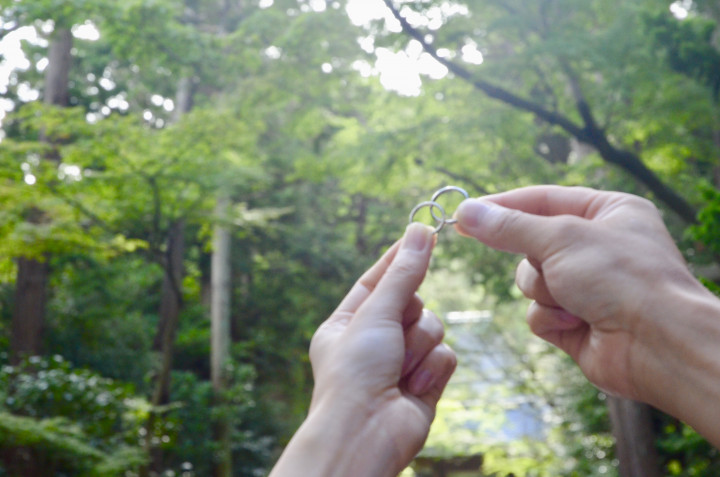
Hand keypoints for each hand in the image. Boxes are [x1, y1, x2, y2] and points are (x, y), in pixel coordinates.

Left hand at [270, 223, 456, 476]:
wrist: (367, 433)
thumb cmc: (355, 372)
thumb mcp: (376, 314)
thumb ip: (404, 274)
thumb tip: (420, 230)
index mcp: (347, 323)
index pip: (377, 280)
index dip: (399, 258)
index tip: (421, 232)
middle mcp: (374, 340)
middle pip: (413, 301)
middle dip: (409, 314)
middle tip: (395, 329)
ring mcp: (401, 361)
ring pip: (433, 327)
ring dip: (419, 345)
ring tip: (400, 368)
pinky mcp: (425, 381)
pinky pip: (446, 354)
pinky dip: (432, 367)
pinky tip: (413, 386)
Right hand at [453, 186, 719, 423]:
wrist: (658, 344)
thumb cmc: (622, 277)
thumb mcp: (560, 237)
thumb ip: (509, 226)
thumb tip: (466, 211)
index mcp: (607, 212)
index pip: (541, 199)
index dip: (502, 206)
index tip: (463, 213)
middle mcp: (598, 247)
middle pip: (531, 244)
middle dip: (534, 261)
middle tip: (542, 264)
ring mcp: (587, 286)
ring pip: (530, 281)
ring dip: (543, 291)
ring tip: (573, 300)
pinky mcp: (576, 321)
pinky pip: (539, 313)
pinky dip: (550, 317)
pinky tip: (577, 323)